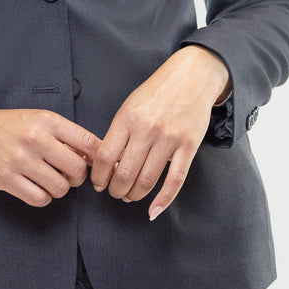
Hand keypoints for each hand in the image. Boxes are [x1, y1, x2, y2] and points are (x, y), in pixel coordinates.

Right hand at [0, 104, 99, 207]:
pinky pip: (40, 199)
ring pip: (60, 188)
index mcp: (47, 120)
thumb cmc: (8, 125)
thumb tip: (92, 156)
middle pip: (77, 170)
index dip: (97, 158)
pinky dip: (43, 197)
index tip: (92, 165)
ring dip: (59, 189)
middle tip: (68, 175)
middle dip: (77, 178)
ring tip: (49, 180)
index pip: (88, 143)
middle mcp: (35, 138)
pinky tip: (36, 187)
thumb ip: (64, 134)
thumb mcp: (38, 118)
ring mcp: (20, 160)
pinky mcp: (7, 179)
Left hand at [89, 46, 230, 219]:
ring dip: (134, 195)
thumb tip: (105, 163)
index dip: (98, 176)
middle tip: (114, 192)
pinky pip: (175, 180)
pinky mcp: (188, 147)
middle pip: (124, 173)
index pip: (105, 156)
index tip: (98, 183)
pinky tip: (154, 211)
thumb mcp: (130, 106)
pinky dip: (163, 201)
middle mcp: (147, 129)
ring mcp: (169, 139)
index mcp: (127, 118)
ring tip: (130, 196)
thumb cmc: (157, 92)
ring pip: (147, 180)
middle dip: (116, 190)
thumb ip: (118, 132)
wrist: (191, 78)